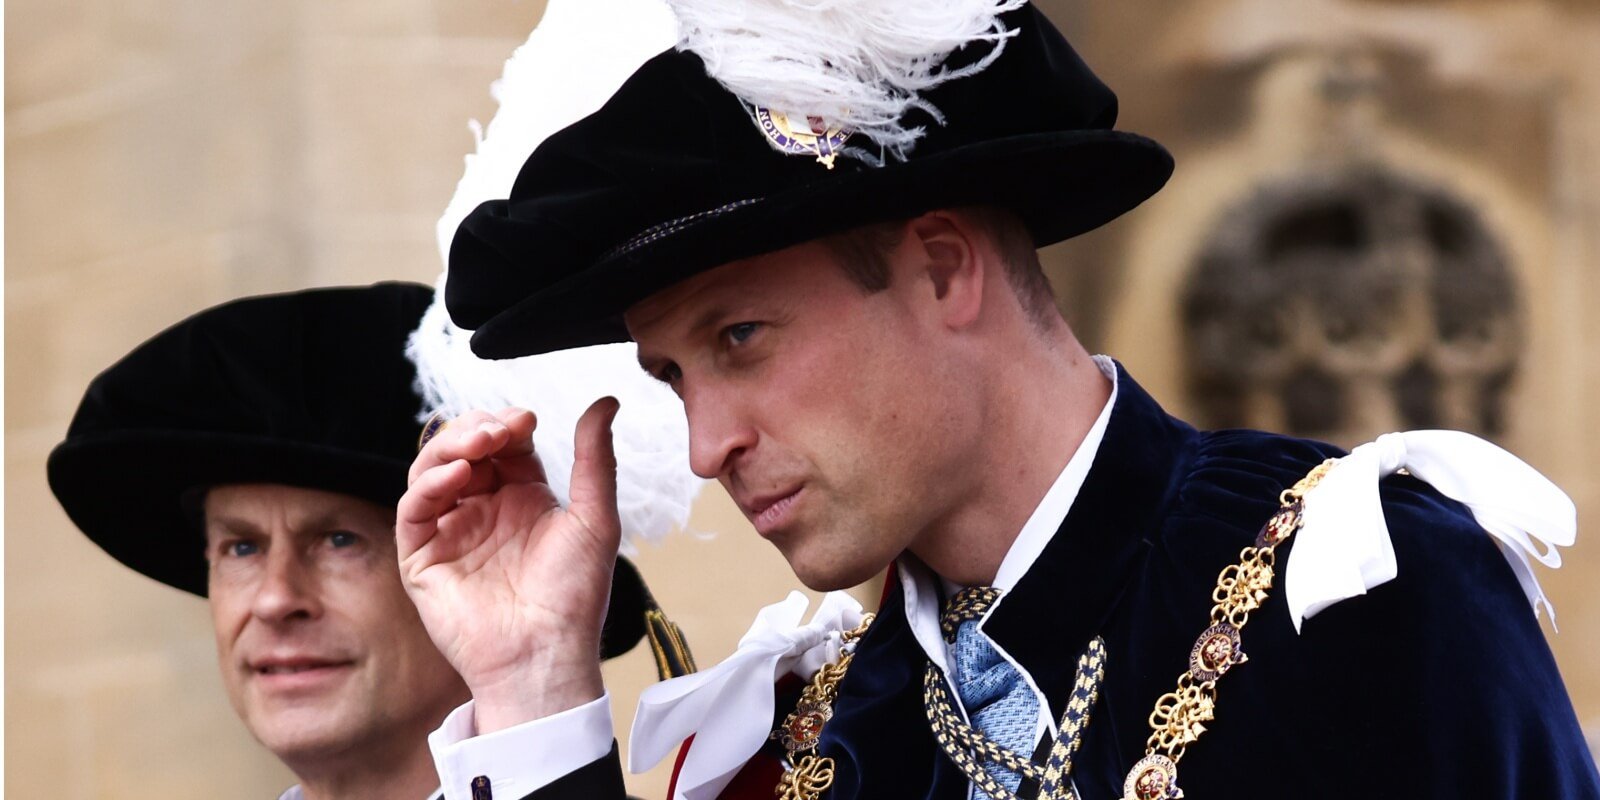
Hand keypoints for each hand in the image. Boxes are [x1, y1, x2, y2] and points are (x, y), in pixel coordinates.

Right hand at [397, 399, 621, 732]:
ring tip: (479, 444)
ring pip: (431, 470)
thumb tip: (605, 401)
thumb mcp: (594, 518)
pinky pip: (414, 509)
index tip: (525, 420)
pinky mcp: (423, 558)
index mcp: (522, 499)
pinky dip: (430, 484)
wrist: (547, 653)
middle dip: (476, 429)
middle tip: (499, 430)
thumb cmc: (575, 596)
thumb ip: (595, 459)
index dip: (508, 425)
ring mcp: (451, 532)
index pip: (503, 444)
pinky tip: (458, 475)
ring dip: (450, 447)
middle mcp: (483, 510)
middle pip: (463, 449)